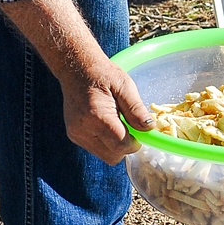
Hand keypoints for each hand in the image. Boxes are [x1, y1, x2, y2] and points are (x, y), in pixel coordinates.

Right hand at [0, 0, 152, 165]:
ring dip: (116, 146)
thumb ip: (136, 109)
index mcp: (97, 116)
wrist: (76, 69)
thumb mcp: (125, 86)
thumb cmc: (104, 75)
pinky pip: (96, 149)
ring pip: (105, 155)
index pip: (121, 145)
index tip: (141, 132)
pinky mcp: (74, 136)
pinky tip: (107, 125)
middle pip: (113, 156)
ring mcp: (76, 134)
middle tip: (130, 127)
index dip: (135, 143)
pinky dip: (106, 143)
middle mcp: (83, 130)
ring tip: (117, 123)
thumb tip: (149, 128)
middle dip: (126, 146)